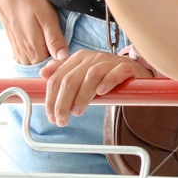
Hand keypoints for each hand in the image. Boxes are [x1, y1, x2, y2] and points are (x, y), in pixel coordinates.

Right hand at [0, 0, 66, 65]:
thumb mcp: (46, 15)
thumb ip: (54, 38)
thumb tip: (63, 58)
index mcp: (33, 47)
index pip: (50, 68)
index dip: (61, 65)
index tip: (71, 58)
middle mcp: (23, 50)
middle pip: (40, 68)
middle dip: (52, 64)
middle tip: (64, 52)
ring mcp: (16, 45)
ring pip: (31, 63)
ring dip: (42, 60)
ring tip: (53, 48)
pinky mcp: (12, 39)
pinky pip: (23, 55)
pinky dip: (32, 54)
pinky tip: (40, 45)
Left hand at [39, 49, 154, 125]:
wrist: (133, 70)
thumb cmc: (105, 75)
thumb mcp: (81, 74)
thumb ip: (62, 73)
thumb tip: (43, 73)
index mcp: (78, 59)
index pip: (57, 78)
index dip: (51, 99)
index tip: (51, 116)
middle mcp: (92, 58)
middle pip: (70, 80)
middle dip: (62, 103)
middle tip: (62, 120)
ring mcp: (109, 62)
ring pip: (90, 77)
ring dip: (81, 96)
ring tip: (78, 112)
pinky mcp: (126, 68)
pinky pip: (115, 73)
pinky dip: (107, 82)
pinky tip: (101, 93)